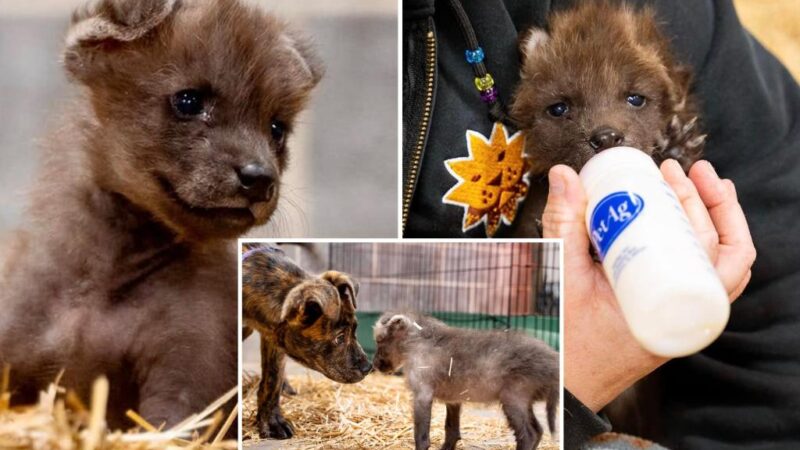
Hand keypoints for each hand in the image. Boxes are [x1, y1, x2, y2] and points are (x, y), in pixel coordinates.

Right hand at [544, 159, 755, 411]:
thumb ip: (562, 225)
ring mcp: (682, 320)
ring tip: (694, 187)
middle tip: (680, 170)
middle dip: (706, 202)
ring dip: (713, 224)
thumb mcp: (563, 277)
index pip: (716, 253)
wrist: (563, 381)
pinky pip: (701, 282)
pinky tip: (686, 225)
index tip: (677, 174)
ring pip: (719, 267)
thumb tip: (566, 176)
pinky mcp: (669, 317)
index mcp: (673, 314)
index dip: (704, 205)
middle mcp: (689, 319)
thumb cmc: (565, 340)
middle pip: (722, 252)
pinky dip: (701, 250)